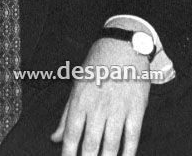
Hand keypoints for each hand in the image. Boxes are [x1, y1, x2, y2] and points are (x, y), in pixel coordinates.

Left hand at [51, 38, 150, 155]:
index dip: (69, 154)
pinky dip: (128, 153)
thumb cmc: (96, 66)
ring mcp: (118, 108)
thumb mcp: (76, 86)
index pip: (71, 134)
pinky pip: (132, 137)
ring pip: (111, 144)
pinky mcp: (136, 109)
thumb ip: (66, 115)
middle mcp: (97, 106)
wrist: (122, 46)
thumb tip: (54, 138)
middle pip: (91, 143)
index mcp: (80, 100)